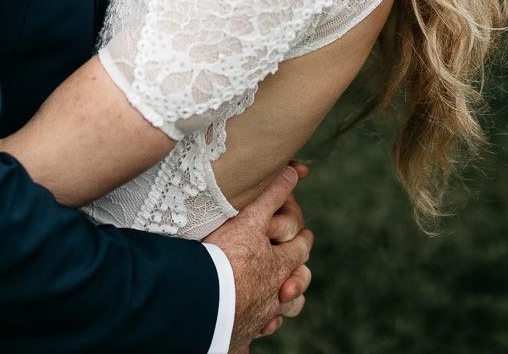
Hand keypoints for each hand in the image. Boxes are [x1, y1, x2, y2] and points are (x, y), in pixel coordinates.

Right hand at [206, 166, 314, 350]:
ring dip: (279, 310)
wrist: (200, 303)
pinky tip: (247, 336)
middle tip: (296, 275)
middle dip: (298, 279)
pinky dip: (250, 335)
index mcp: (278, 267)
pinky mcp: (236, 339)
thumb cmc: (224, 259)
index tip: (306, 236)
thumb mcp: (249, 218)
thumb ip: (272, 194)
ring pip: (278, 316)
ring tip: (277, 307)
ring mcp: (257, 320)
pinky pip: (248, 339)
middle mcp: (273, 296)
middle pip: (296, 287)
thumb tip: (296, 171)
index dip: (303, 240)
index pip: (300, 251)